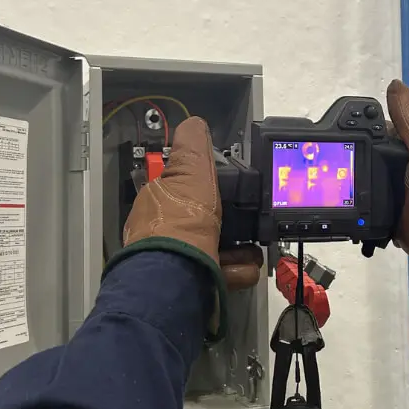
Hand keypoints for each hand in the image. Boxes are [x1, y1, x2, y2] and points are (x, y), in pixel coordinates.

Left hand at [117, 116, 263, 338]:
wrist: (175, 280)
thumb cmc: (178, 226)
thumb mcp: (190, 172)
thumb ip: (192, 146)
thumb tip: (194, 124)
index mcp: (159, 205)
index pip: (183, 190)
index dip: (206, 189)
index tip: (226, 193)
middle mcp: (165, 234)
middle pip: (205, 222)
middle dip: (230, 223)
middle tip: (246, 225)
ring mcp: (179, 261)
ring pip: (218, 249)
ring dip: (240, 249)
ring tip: (250, 251)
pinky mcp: (194, 285)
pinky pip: (224, 274)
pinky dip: (238, 270)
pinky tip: (245, 267)